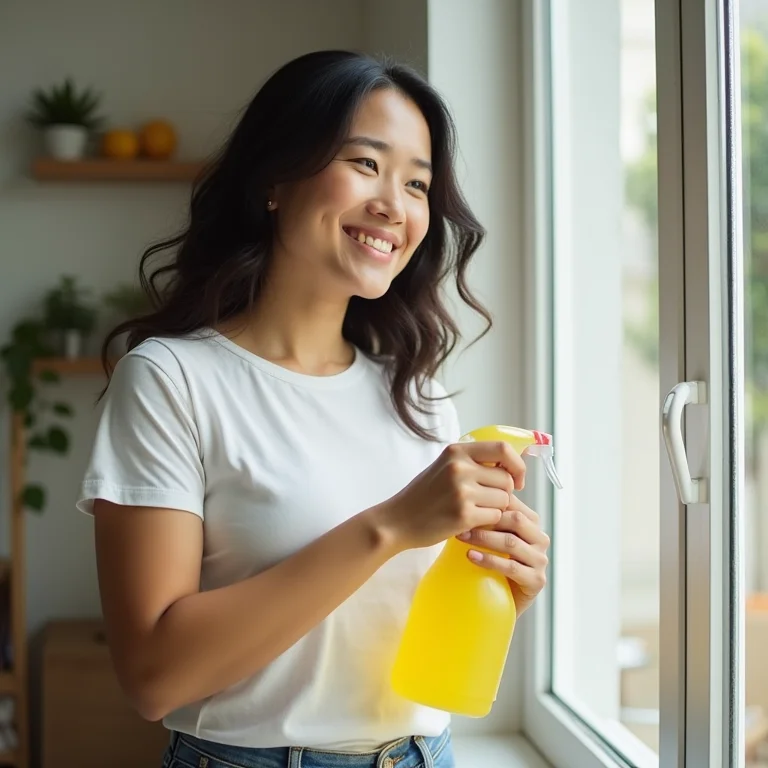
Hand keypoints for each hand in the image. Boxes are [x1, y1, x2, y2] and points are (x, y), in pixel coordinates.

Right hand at [378, 441, 526, 551]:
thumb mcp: (444, 466)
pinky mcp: (464, 514)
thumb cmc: (424, 495)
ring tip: (475, 510)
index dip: (517, 465)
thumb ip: (473, 462)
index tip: (517, 478)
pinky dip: (488, 521)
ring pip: (504, 499)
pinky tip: (470, 521)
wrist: (397, 520)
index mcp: (456, 451)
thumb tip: (512, 465)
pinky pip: (495, 516)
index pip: (503, 449)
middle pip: (507, 479)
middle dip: (504, 493)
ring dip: (496, 508)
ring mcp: (462, 491)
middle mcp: (460, 467)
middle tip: (488, 501)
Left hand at [456, 495, 549, 616]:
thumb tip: (460, 493)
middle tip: (461, 519)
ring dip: (483, 538)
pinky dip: (489, 560)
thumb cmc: (491, 560)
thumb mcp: (489, 534)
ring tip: (461, 537)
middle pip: (515, 520)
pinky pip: (511, 567)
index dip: (490, 500)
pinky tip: (471, 556)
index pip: (513, 503)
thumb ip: (485, 516)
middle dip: (486, 518)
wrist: (498, 600)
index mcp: (531, 522)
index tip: (465, 500)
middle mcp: (540, 538)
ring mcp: (540, 559)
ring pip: (511, 543)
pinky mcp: (536, 580)